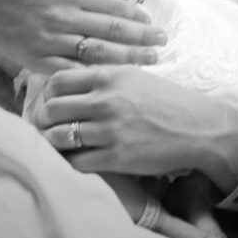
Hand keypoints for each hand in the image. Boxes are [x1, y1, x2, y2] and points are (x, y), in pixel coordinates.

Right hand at [0, 0, 166, 73]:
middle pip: (111, 32)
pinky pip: (70, 71)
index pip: (114, 7)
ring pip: (96, 53)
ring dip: (126, 59)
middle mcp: (63, 15)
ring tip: (149, 61)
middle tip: (163, 44)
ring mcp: (49, 40)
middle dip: (141, 39)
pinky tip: (112, 79)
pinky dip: (93, 76)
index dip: (137, 18)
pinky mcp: (36, 60)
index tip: (154, 24)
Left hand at [36, 65, 237, 189]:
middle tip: (46, 125)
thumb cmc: (163, 100)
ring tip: (56, 143)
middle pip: (50, 109)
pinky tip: (74, 159)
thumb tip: (68, 82)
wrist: (195, 127)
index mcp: (109, 75)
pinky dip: (68, 162)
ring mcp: (109, 130)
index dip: (47, 93)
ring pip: (56, 137)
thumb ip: (102, 77)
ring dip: (51, 142)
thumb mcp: (133, 76)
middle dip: (42, 119)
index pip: (58, 80)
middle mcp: (105, 100)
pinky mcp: (115, 157)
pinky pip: (74, 162)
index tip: (49, 101)